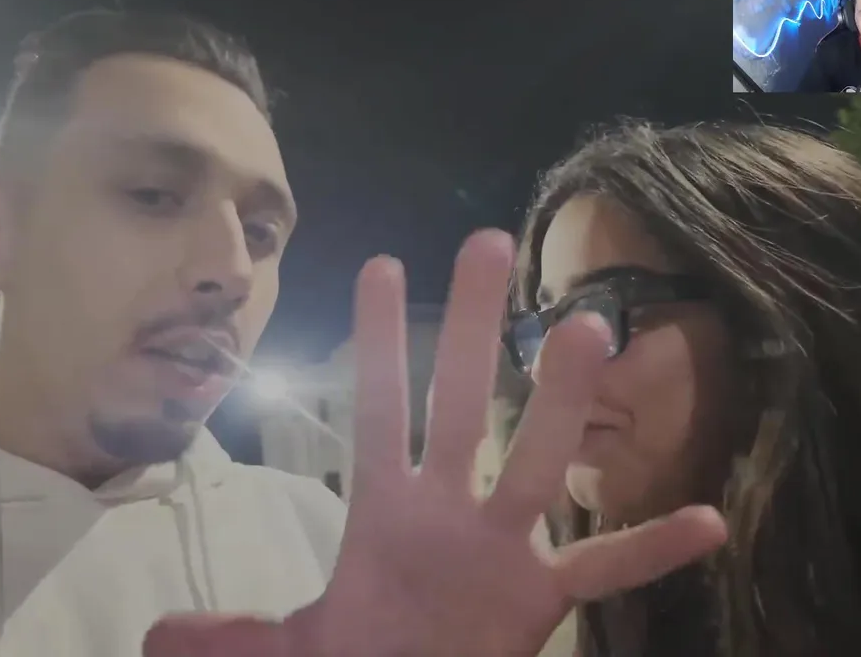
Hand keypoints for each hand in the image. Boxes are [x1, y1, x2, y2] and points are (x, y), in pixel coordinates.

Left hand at [144, 230, 726, 656]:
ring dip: (557, 403)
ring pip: (536, 463)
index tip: (377, 264)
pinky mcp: (538, 602)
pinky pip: (604, 571)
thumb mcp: (291, 651)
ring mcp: (499, 551)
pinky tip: (709, 520)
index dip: (374, 343)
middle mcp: (447, 512)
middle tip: (486, 245)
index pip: (377, 410)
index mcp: (384, 512)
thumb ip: (231, 640)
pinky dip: (651, 549)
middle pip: (460, 404)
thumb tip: (151, 639)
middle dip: (467, 330)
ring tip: (582, 330)